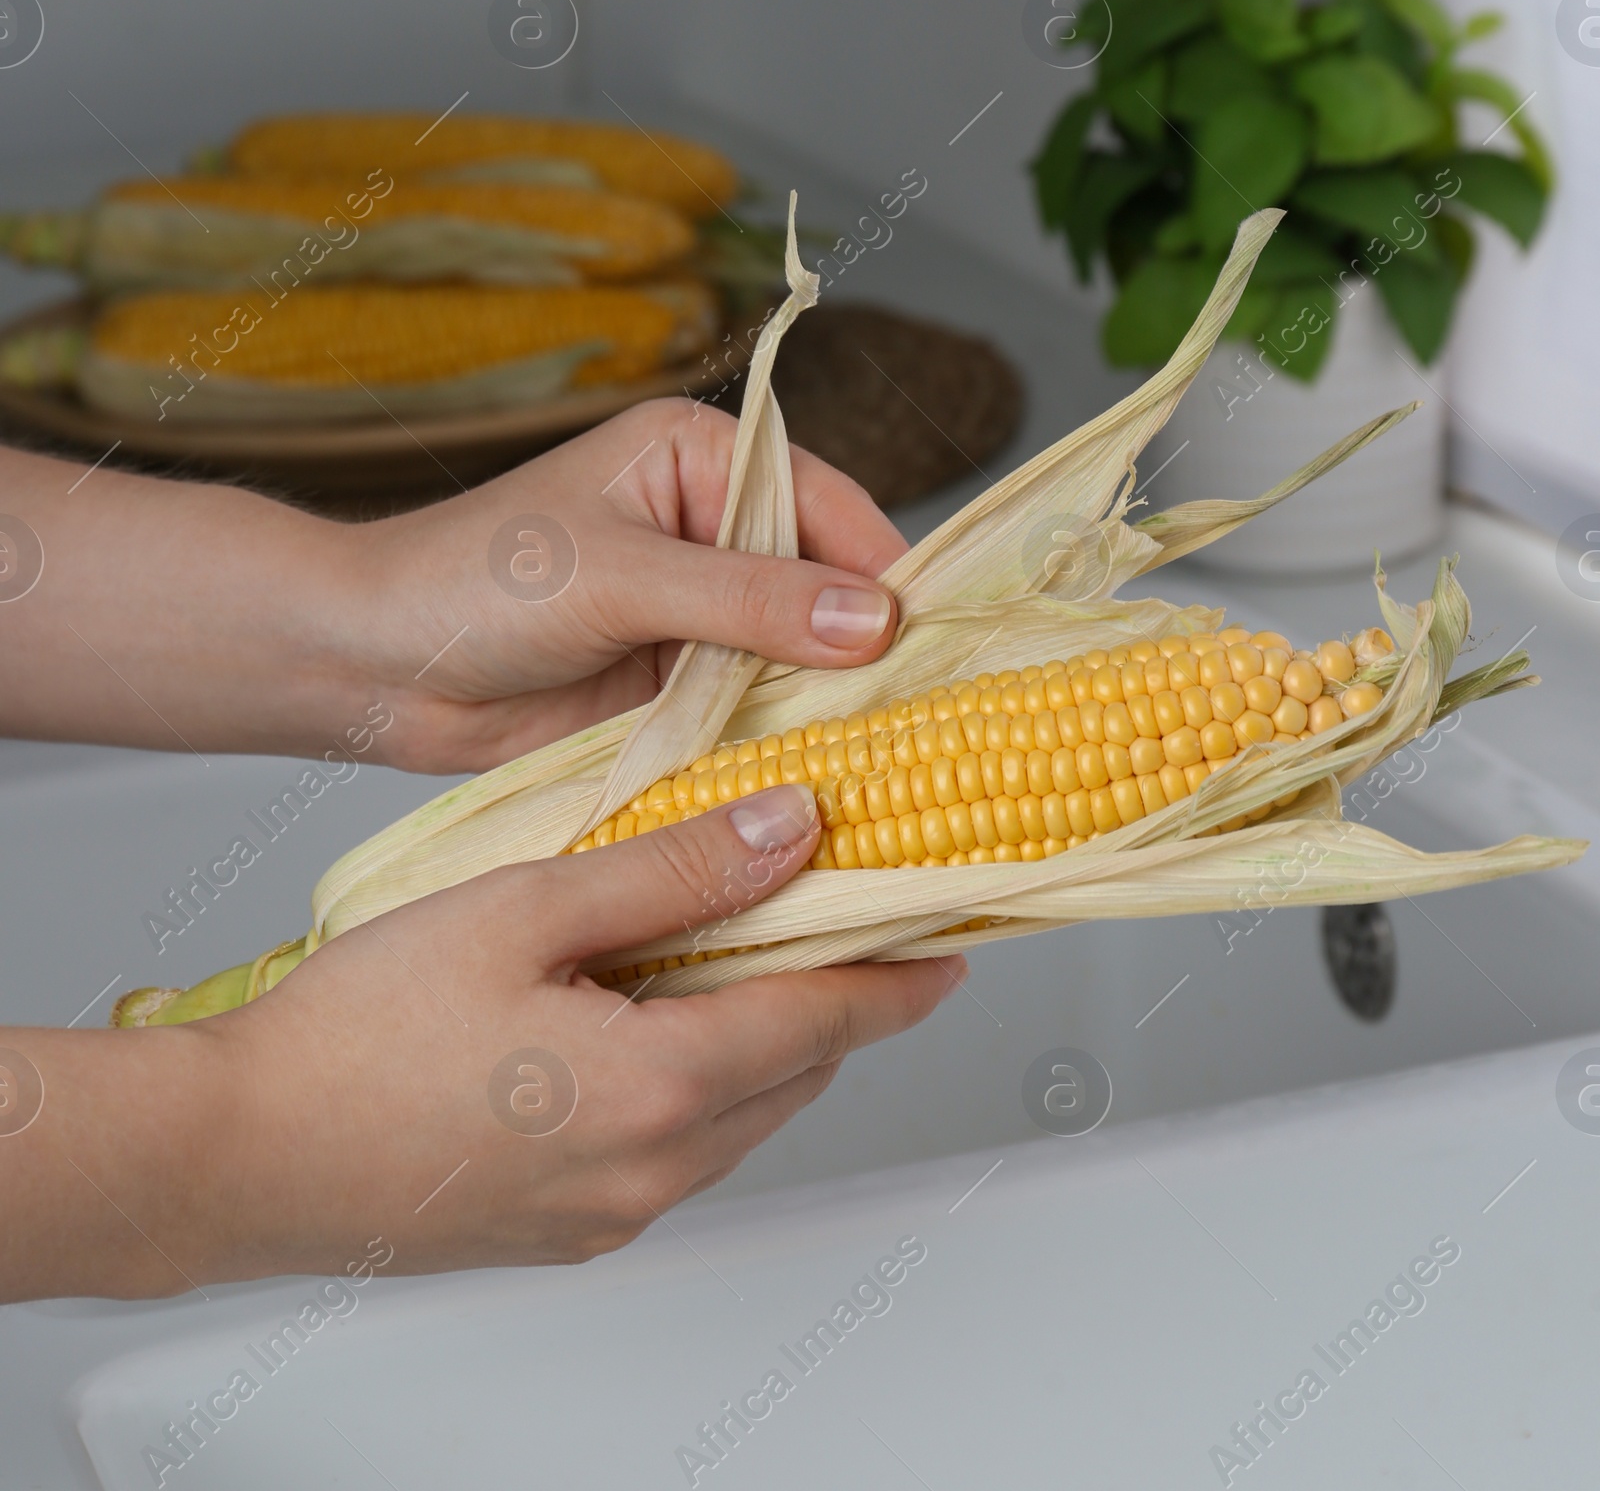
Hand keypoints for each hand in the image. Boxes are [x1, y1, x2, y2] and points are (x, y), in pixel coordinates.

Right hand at [0, 786, 964, 1297]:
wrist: (233, 1154)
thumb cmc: (357, 1034)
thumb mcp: (527, 909)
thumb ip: (673, 868)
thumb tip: (790, 829)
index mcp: (659, 1089)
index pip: (828, 1021)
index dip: (899, 972)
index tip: (953, 936)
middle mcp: (650, 1172)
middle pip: (791, 1072)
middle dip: (834, 998)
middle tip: (853, 921)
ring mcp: (603, 1213)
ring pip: (732, 1115)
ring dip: (762, 1039)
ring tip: (751, 951)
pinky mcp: (556, 1228)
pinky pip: (668, 1151)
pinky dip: (695, 1082)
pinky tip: (648, 1018)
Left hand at [342, 398, 907, 774]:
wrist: (372, 668)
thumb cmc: (474, 584)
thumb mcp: (620, 579)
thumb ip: (748, 599)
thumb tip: (872, 617)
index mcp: (699, 457)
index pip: (824, 506)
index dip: (881, 571)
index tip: (937, 638)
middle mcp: (710, 527)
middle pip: (823, 585)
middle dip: (866, 644)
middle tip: (940, 709)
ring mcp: (696, 613)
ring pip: (796, 656)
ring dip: (833, 701)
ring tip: (904, 753)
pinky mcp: (675, 685)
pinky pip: (754, 711)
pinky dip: (785, 742)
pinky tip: (830, 777)